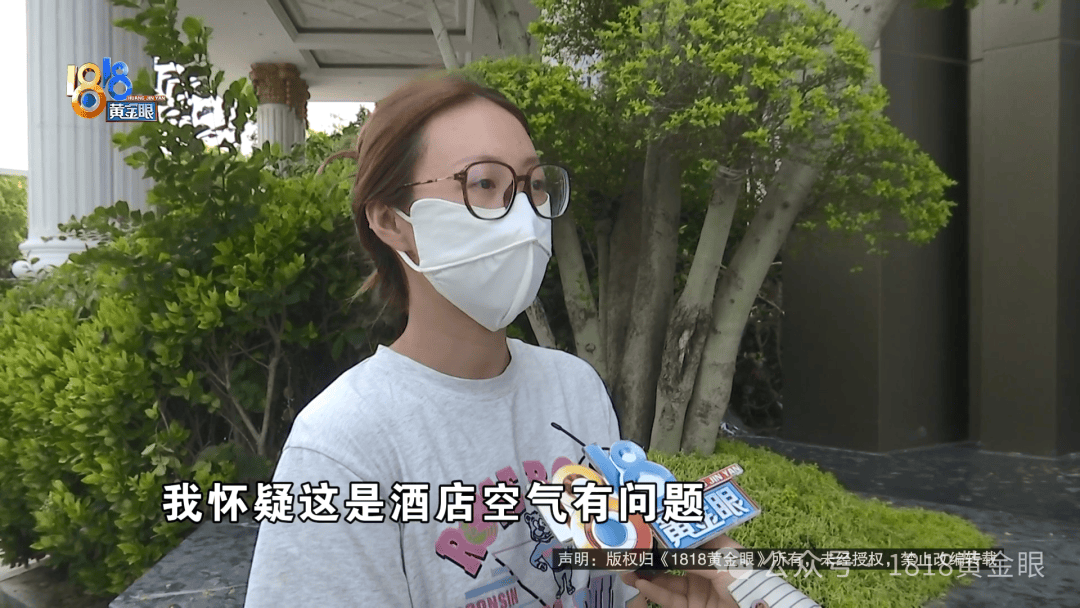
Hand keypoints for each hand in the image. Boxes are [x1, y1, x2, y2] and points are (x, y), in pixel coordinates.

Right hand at [623, 535, 742, 607]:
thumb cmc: (750, 584)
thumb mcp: (723, 564)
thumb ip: (695, 558)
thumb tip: (669, 551)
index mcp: (718, 552)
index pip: (690, 538)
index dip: (671, 533)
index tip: (650, 527)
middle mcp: (706, 569)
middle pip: (674, 560)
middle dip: (653, 557)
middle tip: (633, 551)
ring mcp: (698, 590)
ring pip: (667, 580)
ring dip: (647, 575)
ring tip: (629, 569)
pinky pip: (669, 599)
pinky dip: (654, 592)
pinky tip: (641, 584)